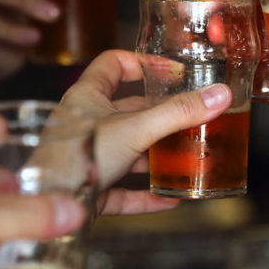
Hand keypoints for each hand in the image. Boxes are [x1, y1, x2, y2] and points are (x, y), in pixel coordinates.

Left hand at [60, 49, 232, 213]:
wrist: (49, 204)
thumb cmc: (76, 157)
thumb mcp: (135, 128)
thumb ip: (178, 113)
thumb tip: (218, 94)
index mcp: (87, 96)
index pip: (114, 64)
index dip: (143, 63)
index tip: (172, 72)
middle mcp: (86, 123)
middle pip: (129, 111)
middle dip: (162, 117)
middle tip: (192, 118)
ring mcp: (89, 157)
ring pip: (129, 152)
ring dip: (158, 157)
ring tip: (188, 158)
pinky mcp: (91, 188)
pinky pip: (125, 190)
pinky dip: (149, 194)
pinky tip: (172, 198)